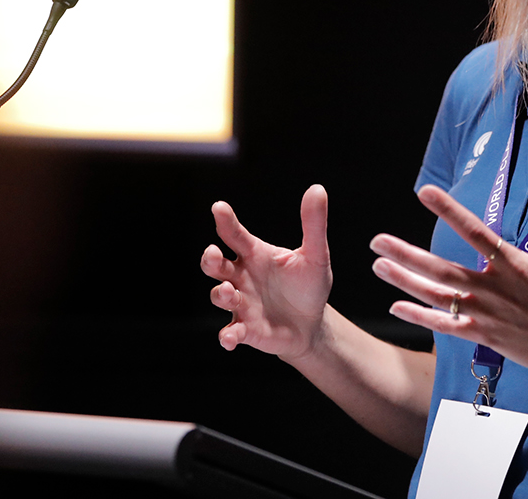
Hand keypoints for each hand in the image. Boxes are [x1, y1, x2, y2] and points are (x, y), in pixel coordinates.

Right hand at [201, 184, 332, 358]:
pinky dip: (227, 336)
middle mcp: (242, 277)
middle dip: (210, 259)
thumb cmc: (308, 286)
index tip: (218, 208)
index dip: (225, 221)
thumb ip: (313, 224)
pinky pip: (229, 332)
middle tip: (213, 254)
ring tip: (229, 292)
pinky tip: (230, 338)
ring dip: (221, 294)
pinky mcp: (245, 329)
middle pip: (216, 264)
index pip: (235, 234)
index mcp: (255, 254)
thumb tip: (317, 188)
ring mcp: (241, 303)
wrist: (312, 324)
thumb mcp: (315, 255)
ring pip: (219, 295)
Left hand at [370, 176, 527, 395]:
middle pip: (443, 268)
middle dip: (407, 254)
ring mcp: (487, 314)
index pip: (474, 231)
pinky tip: (397, 307)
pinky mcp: (485, 336)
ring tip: (379, 266)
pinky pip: (446, 327)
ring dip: (406, 282)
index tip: (424, 192)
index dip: (449, 211)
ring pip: (438, 296)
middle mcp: (495, 288)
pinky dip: (421, 318)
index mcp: (514, 263)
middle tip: (378, 241)